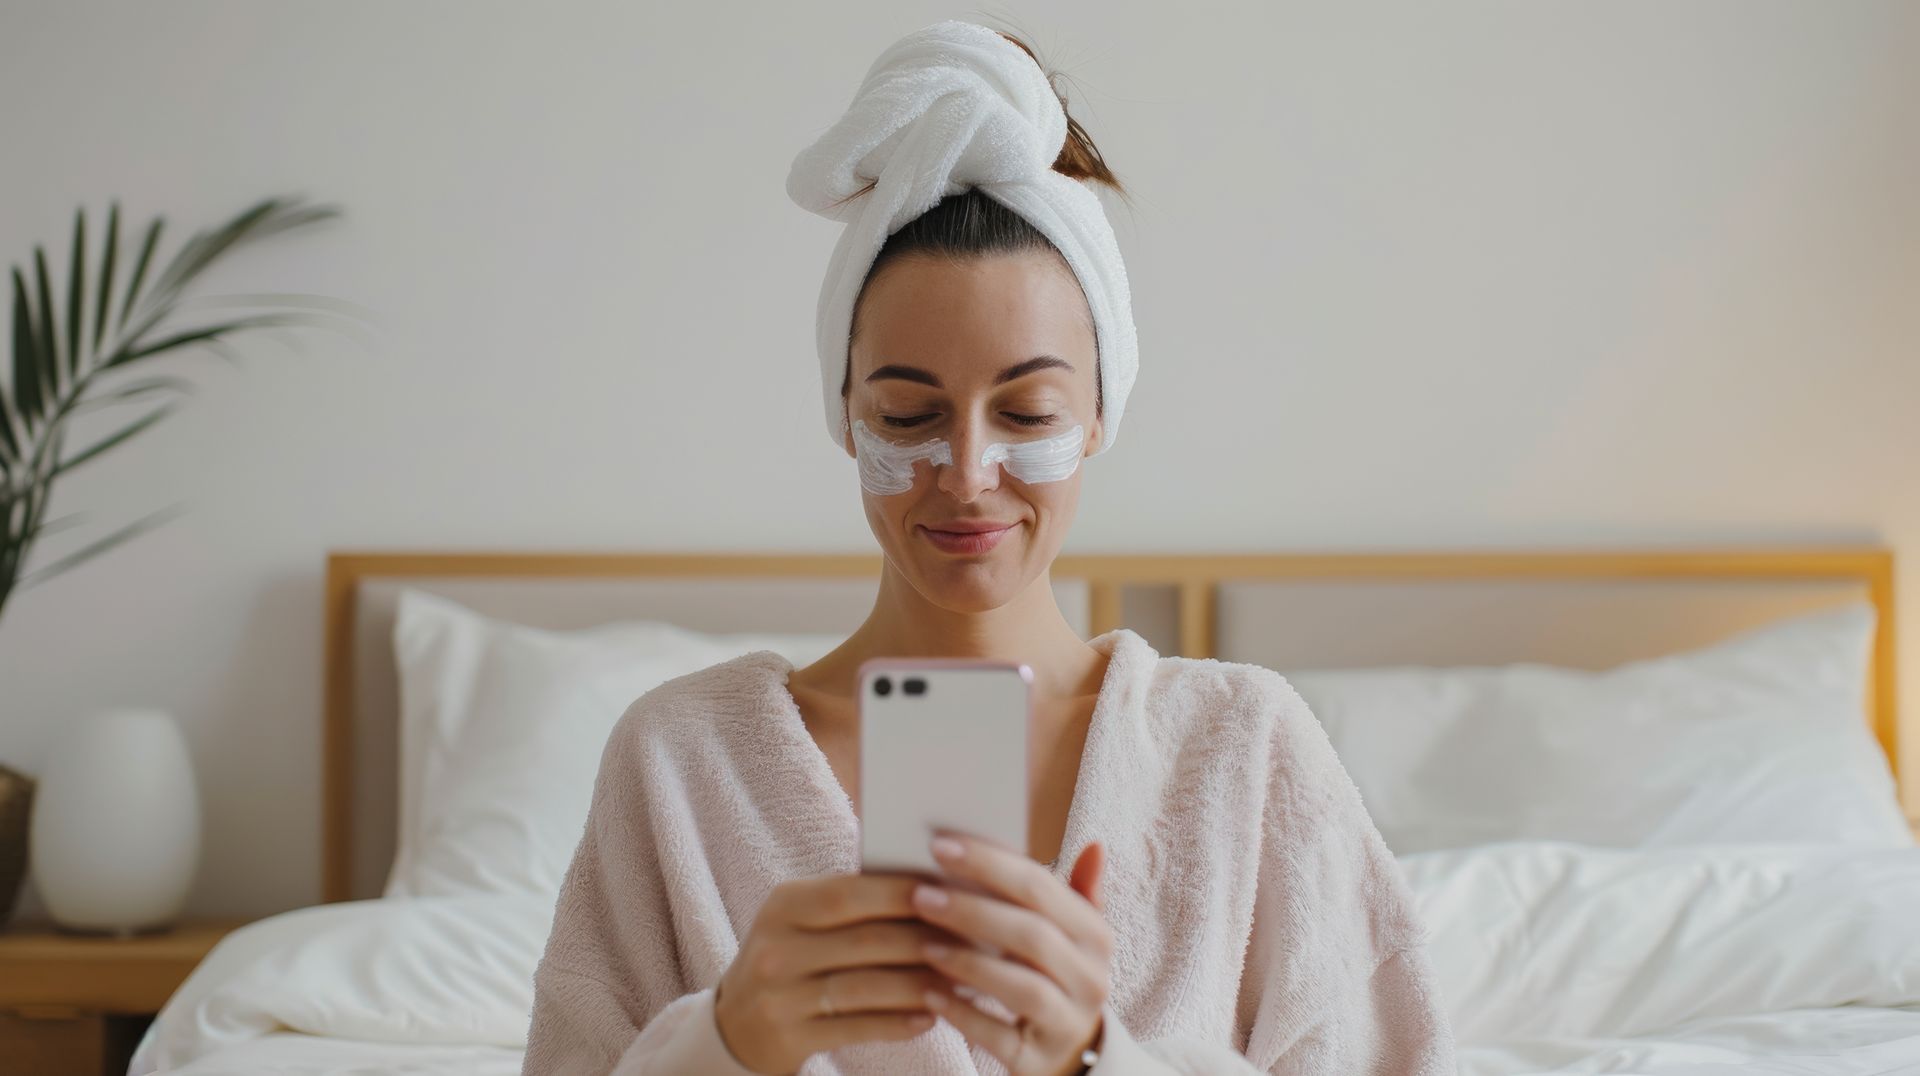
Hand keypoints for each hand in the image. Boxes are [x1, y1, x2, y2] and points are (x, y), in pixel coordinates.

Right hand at [714, 873, 958, 1073]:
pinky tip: (930, 1017)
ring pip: (864, 987)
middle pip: (864, 941)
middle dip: (924, 941)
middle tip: (972, 942)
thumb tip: (933, 887)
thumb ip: (853, 902)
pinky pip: (855, 1028)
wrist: (736, 1023)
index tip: (952, 893)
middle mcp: (776, 948)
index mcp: (784, 904)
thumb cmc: (793, 956)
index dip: (902, 893)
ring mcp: (779, 996)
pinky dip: (897, 1023)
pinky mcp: (788, 1036)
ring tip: (959, 982)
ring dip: (918, 985)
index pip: (849, 893)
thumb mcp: (804, 920)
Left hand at [910, 833, 1113, 1075]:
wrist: (1074, 1056)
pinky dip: (964, 1014)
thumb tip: (1094, 844)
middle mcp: (1091, 978)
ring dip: (969, 963)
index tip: (939, 846)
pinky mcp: (1038, 1060)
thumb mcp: (1072, 935)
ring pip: (1022, 987)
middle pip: (1032, 935)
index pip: (1041, 889)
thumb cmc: (1057, 976)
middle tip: (921, 895)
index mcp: (1095, 935)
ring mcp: (1067, 1022)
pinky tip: (930, 995)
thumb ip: (1073, 890)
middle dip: (972, 911)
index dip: (990, 864)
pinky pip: (999, 1036)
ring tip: (923, 945)